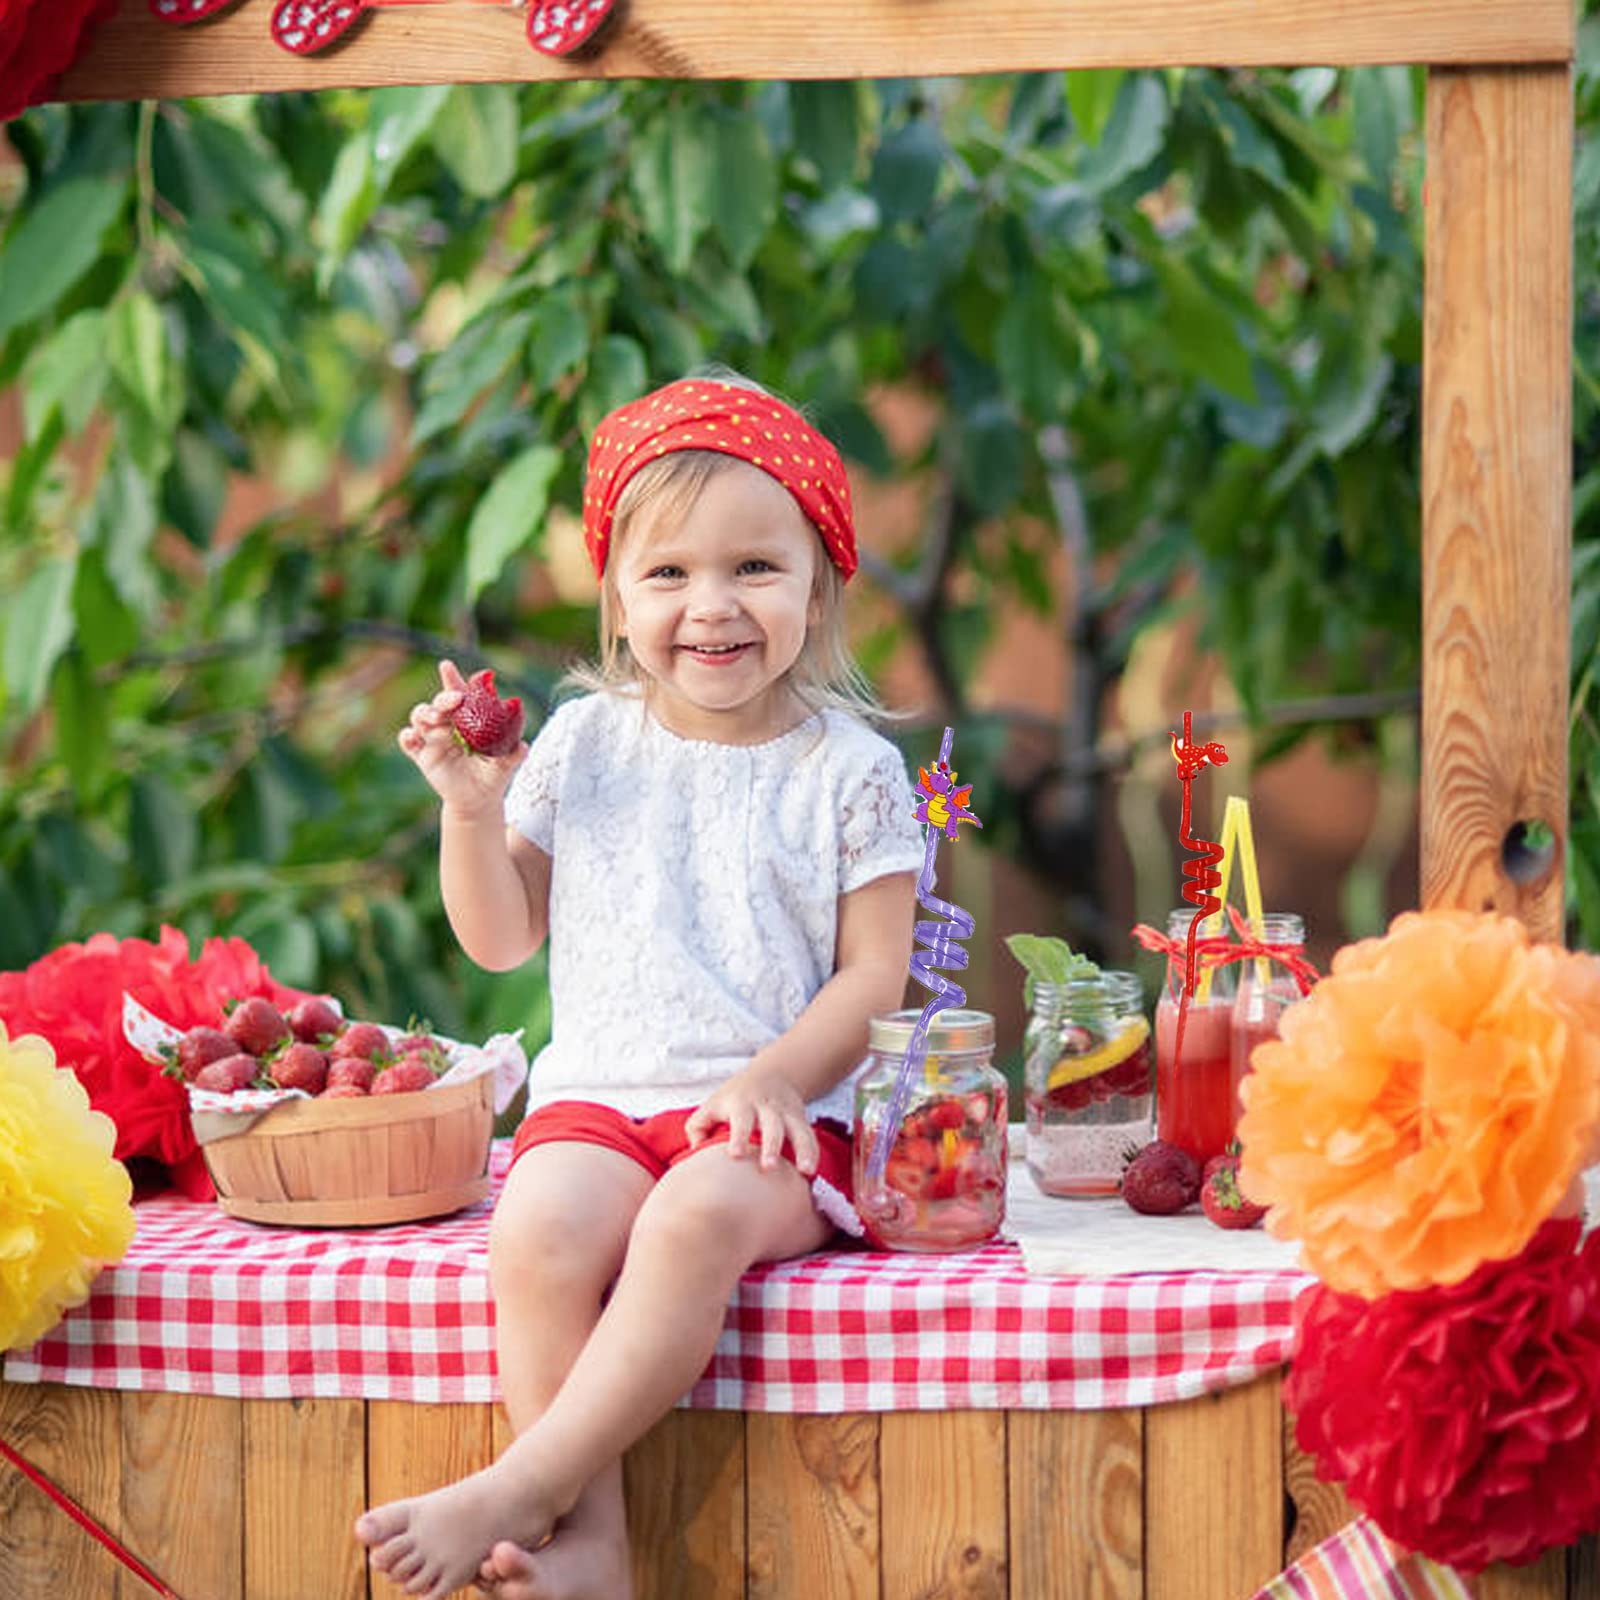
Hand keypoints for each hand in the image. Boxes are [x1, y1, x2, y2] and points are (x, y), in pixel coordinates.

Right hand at [397, 659, 525, 814]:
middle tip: (455, 700)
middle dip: (444, 699)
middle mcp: (447, 724)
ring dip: (425, 714)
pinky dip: (407, 737)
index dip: (452, 679)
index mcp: (467, 719)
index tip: (447, 666)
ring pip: (420, 718)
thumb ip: (514, 755)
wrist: (478, 799)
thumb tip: (524, 747)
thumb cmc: (494, 774)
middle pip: (439, 704)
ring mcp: (433, 739)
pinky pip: (408, 742)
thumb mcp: (506, 765)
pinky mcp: (422, 755)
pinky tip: (412, 737)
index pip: (458, 694)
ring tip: (436, 718)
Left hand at [684, 1064, 819, 1176]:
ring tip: (805, 1171)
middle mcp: (766, 1107)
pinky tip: (811, 1172)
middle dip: (772, 1145)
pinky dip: (812, 1153)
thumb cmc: (736, 1097)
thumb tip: (695, 1151)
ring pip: (797, 1130)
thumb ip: (698, 1126)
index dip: (738, 1136)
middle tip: (769, 1166)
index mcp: (741, 1103)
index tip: (735, 1154)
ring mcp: (786, 1113)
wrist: (773, 1073)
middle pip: (772, 1125)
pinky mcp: (801, 1120)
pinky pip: (810, 1137)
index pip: (740, 1119)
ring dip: (802, 1150)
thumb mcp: (713, 1103)